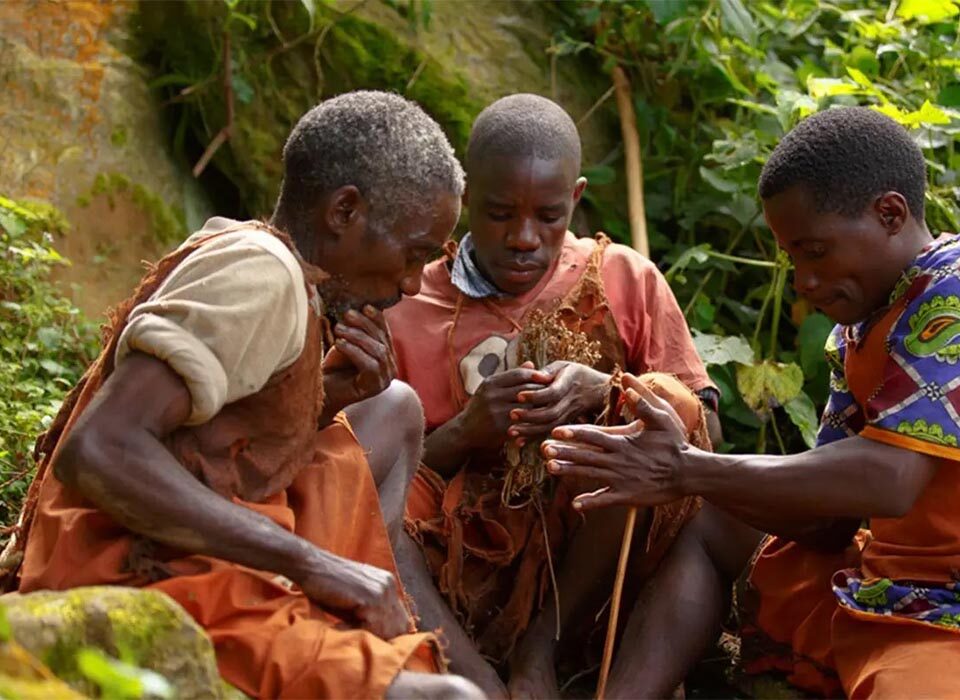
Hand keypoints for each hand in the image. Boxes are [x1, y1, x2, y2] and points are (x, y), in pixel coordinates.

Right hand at [297, 556, 409, 639]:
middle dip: (383, 639)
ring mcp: (381, 590)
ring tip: (352, 638)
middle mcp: (389, 585)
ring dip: (370, 638)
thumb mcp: (355, 599)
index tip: (376, 646)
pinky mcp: (369, 597)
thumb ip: (370, 613)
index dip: (390, 635)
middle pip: (398, 626)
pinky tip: (343, 629)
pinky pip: (372, 626)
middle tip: (364, 645)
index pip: (401, 618)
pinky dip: (359, 634)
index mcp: (388, 584)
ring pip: (387, 629)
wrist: (311, 565)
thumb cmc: (328, 585)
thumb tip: (380, 640)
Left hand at [321, 306, 396, 422]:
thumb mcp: (347, 343)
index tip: (365, 307)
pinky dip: (354, 351)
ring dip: (357, 336)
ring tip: (338, 329)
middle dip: (364, 325)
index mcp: (387, 357)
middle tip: (347, 315)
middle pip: (382, 340)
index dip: (377, 319)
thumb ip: (356, 330)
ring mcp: (385, 379)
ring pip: (378, 351)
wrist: (322, 393)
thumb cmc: (333, 368)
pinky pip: (370, 364)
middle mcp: (390, 368)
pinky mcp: (376, 386)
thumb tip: (356, 307)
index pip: (385, 334)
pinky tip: (339, 344)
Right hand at [456, 362, 551, 448]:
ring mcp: (496, 412)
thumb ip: (511, 377)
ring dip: (542, 406)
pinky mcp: (501, 428)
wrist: (465, 430)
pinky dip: (536, 420)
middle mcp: (492, 396)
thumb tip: (532, 364)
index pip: (519, 374)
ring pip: (527, 406)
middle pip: (526, 389)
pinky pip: (524, 422)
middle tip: (557, 390)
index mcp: (490, 383)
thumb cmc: (482, 406)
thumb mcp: (492, 388)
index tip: (549, 376)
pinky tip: (545, 419)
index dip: (536, 374)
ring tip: (554, 403)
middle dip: (542, 390)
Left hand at [509, 361, 609, 438]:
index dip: (536, 395)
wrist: (599, 390)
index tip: (519, 395)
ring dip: (530, 430)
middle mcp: (570, 402)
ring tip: (511, 431)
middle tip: (511, 414)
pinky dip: (534, 438)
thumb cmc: (576, 374)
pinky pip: (550, 432)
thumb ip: (548, 370)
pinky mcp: (566, 424)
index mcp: (569, 384)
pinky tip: (519, 442)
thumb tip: (533, 372)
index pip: (552, 392)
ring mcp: (569, 415)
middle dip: (530, 416)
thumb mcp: (564, 366)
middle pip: (550, 413)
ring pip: (550, 426)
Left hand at [541, 386, 691, 510]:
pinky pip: (605, 499)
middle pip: (586, 455)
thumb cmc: (675, 442)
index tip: (556, 431)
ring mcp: (621, 479)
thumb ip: (642, 398)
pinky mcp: (627, 495)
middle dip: (564, 451)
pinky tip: (575, 504)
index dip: (574, 433)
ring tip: (550, 468)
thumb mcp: (662, 416)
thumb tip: (626, 378)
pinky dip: (591, 502)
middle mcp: (618, 460)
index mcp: (623, 442)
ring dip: (569, 472)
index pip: (594, 435)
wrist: (689, 472)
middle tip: (543, 449)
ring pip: (590, 475)